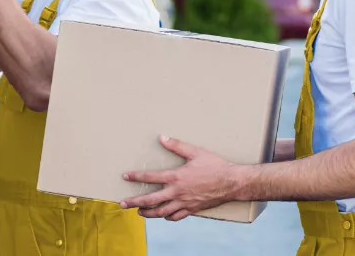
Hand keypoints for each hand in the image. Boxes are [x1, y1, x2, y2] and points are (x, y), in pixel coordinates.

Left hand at [120, 136, 238, 221]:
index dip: (136, 176)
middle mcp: (177, 192)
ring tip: (139, 212)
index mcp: (176, 177)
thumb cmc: (214, 166)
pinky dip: (167, 217)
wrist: (231, 183)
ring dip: (148, 213)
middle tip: (123, 203)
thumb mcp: (195, 152)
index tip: (125, 176)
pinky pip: (176, 216)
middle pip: (151, 200)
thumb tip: (162, 137)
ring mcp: (184, 203)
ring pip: (161, 212)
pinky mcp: (192, 209)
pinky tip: (163, 216)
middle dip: (135, 202)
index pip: (151, 177)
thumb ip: (177, 146)